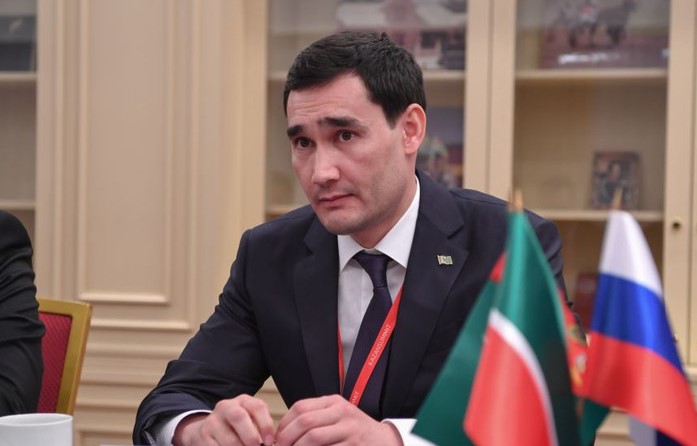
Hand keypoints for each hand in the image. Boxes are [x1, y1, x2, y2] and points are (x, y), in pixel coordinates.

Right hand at [173, 395, 275, 445]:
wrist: (207, 431)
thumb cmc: (237, 428)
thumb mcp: (250, 421)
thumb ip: (261, 429)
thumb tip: (272, 444)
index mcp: (243, 401)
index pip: (257, 407)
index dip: (266, 425)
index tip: (270, 442)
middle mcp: (226, 407)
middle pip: (239, 417)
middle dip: (251, 437)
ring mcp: (212, 422)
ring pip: (229, 440)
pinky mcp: (202, 437)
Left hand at [275, 394, 401, 445]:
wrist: (386, 442)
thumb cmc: (355, 432)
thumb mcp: (338, 417)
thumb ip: (316, 419)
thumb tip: (283, 433)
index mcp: (334, 402)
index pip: (300, 407)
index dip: (283, 424)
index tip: (276, 438)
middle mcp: (342, 412)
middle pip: (305, 421)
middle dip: (286, 438)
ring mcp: (350, 429)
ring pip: (313, 437)